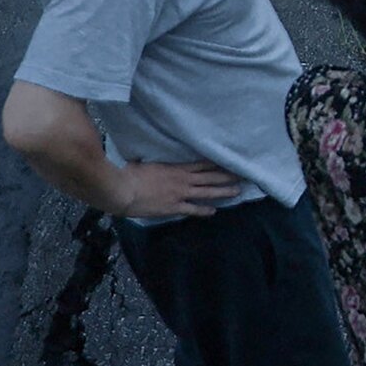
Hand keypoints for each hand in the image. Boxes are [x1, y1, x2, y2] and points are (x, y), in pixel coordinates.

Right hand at [113, 160, 243, 218]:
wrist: (122, 190)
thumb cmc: (130, 173)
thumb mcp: (146, 161)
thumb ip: (156, 160)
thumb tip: (154, 154)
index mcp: (177, 167)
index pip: (203, 164)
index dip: (218, 163)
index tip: (231, 161)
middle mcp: (183, 180)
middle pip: (211, 176)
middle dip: (228, 176)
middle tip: (243, 175)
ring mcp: (180, 194)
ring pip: (207, 192)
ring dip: (223, 191)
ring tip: (237, 191)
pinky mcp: (174, 207)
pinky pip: (193, 209)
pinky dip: (204, 210)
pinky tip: (213, 211)